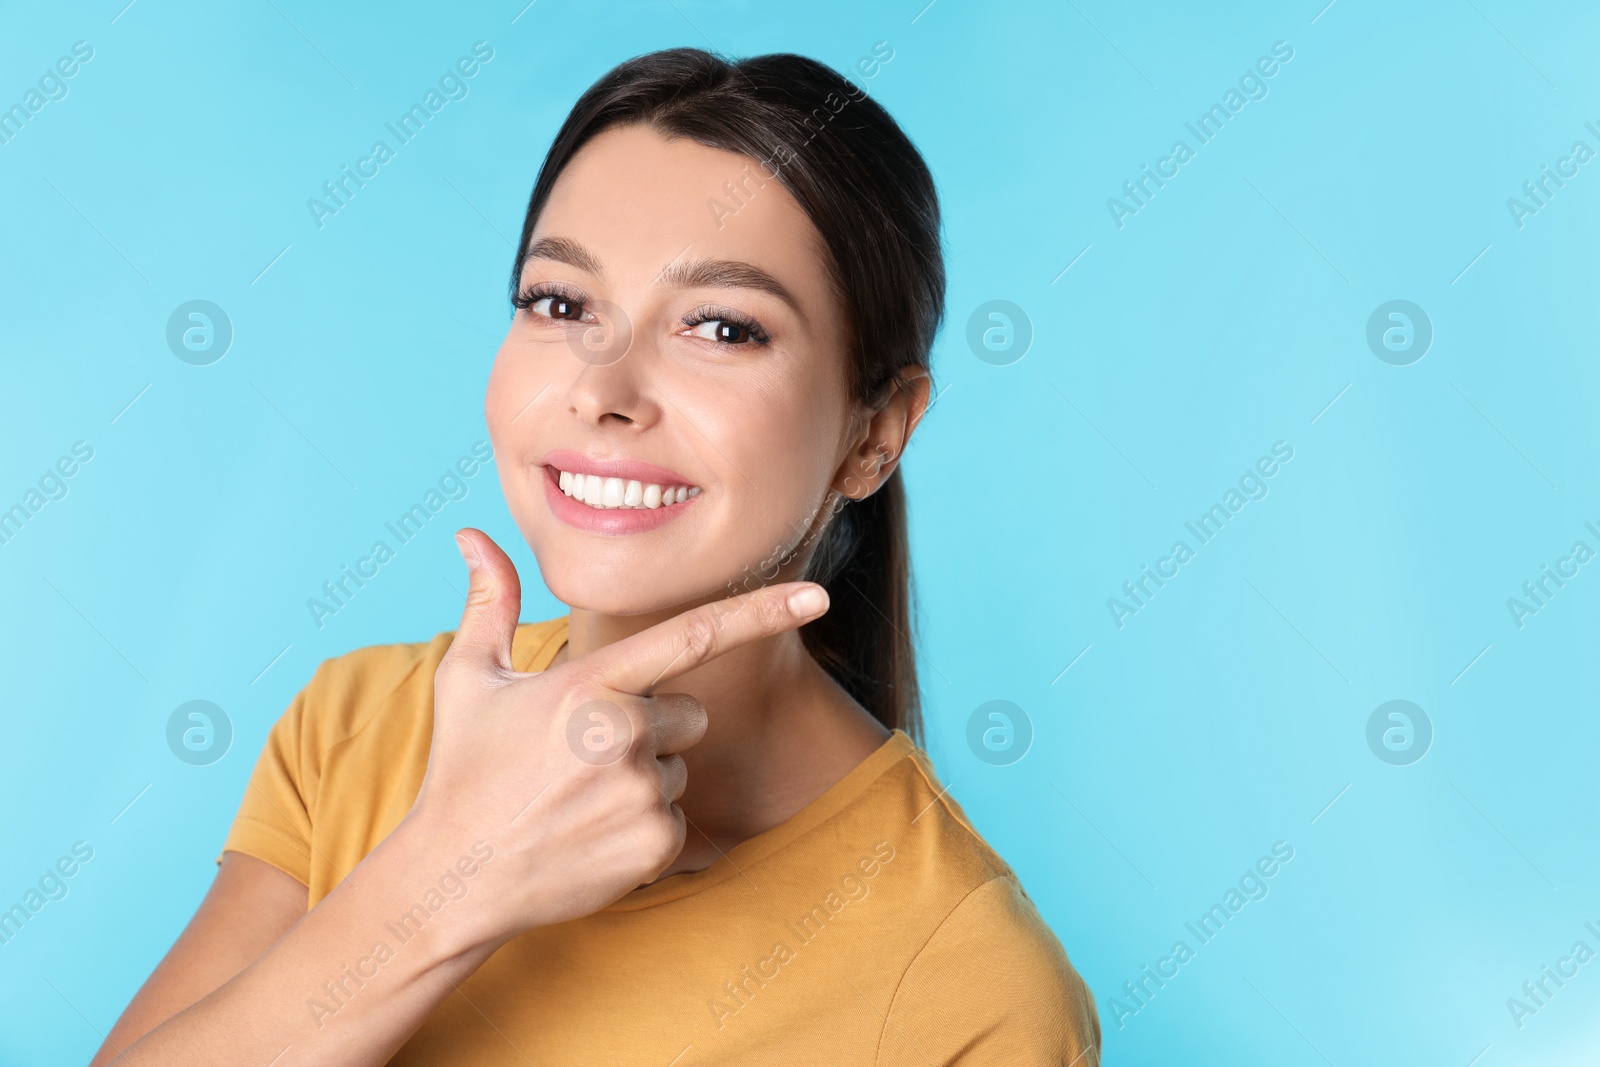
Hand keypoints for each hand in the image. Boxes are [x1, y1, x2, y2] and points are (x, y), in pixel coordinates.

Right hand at [405, 527, 829, 944]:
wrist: (454, 877)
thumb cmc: (461, 770)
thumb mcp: (468, 678)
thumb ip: (491, 602)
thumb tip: (472, 534)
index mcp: (588, 684)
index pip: (693, 636)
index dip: (762, 612)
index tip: (817, 595)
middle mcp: (623, 733)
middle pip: (689, 712)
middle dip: (652, 725)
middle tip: (583, 755)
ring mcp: (642, 792)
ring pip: (680, 765)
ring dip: (645, 776)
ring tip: (579, 797)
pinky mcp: (655, 843)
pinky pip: (678, 817)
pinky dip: (644, 825)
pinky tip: (591, 833)